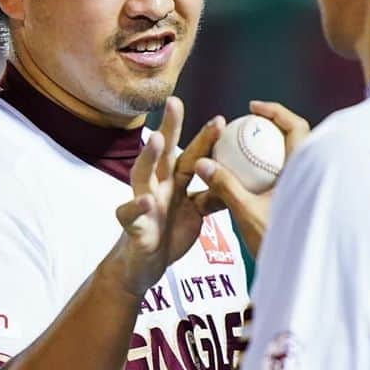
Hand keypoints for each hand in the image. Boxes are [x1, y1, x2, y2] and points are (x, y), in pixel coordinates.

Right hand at [106, 98, 225, 295]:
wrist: (142, 268)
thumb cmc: (169, 236)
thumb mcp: (195, 214)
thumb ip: (212, 196)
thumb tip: (239, 181)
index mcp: (174, 183)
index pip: (192, 156)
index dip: (204, 139)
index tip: (222, 119)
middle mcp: (156, 188)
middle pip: (163, 154)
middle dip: (169, 127)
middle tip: (175, 102)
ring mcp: (142, 205)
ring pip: (141, 176)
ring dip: (148, 157)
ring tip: (157, 140)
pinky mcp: (133, 227)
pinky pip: (130, 215)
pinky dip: (136, 207)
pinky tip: (146, 200)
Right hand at [190, 101, 309, 257]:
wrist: (297, 271)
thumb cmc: (276, 243)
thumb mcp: (246, 212)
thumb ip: (224, 186)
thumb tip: (201, 162)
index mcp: (306, 170)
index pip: (296, 126)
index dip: (276, 111)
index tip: (252, 108)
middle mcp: (313, 176)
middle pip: (297, 137)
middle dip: (273, 127)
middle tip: (249, 125)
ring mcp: (312, 189)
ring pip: (293, 158)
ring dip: (271, 149)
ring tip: (247, 148)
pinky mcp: (305, 202)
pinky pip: (289, 175)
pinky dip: (271, 169)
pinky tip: (252, 177)